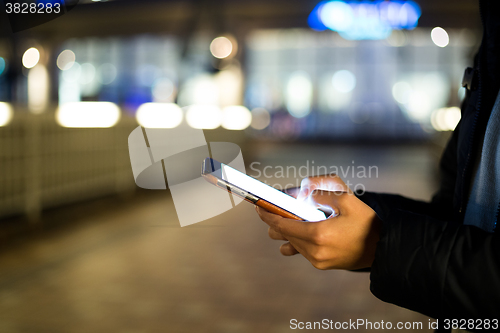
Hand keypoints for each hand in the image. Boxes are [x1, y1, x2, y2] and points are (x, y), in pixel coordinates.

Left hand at [257, 176, 380, 269]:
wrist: (383, 249)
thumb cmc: (367, 223)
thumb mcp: (348, 200)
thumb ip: (323, 192)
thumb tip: (303, 191)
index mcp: (318, 234)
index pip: (283, 225)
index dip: (268, 214)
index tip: (258, 206)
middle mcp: (314, 251)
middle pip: (283, 235)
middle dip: (276, 220)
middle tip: (274, 207)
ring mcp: (317, 260)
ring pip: (291, 243)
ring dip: (288, 230)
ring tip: (294, 218)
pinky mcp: (321, 265)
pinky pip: (301, 250)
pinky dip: (298, 239)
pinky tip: (303, 230)